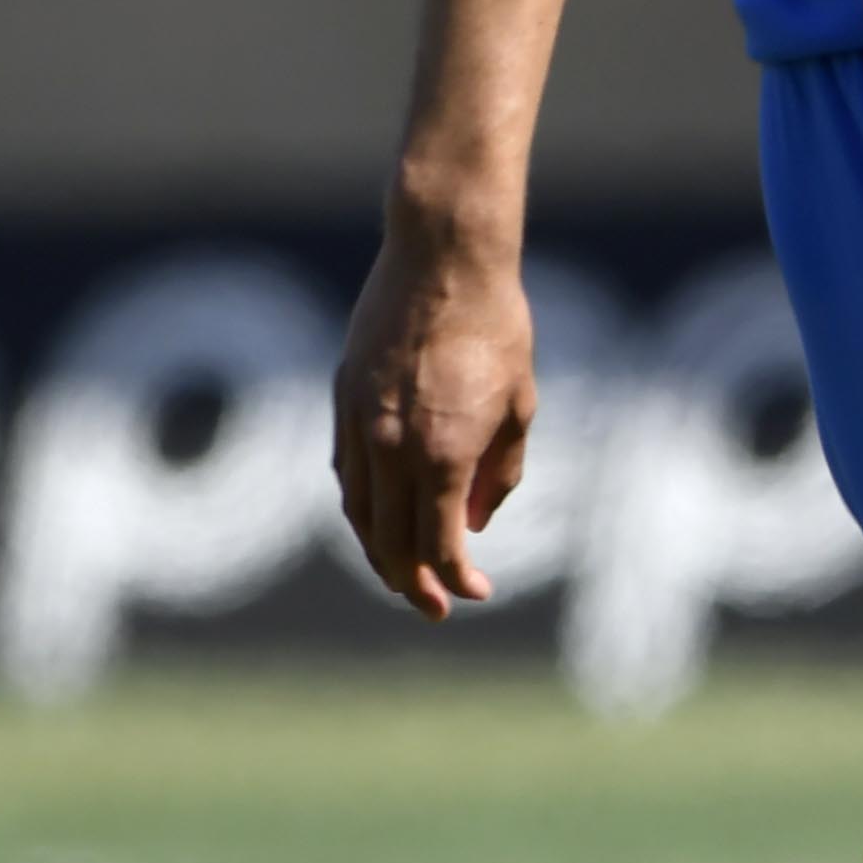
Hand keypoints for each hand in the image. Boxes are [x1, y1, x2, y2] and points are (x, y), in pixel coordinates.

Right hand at [335, 223, 543, 616]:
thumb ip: (499, 472)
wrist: (443, 256)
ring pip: (358, 513)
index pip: (440, 546)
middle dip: (414, 584)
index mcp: (442, 455)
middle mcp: (391, 448)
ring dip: (379, 552)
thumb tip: (475, 522)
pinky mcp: (342, 397)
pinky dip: (361, 506)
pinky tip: (377, 516)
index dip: (457, 581)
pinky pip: (345, 472)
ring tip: (401, 574)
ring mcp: (359, 423)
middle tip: (434, 606)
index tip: (476, 593)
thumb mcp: (520, 405)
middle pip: (391, 543)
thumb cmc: (497, 325)